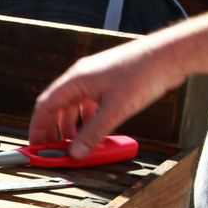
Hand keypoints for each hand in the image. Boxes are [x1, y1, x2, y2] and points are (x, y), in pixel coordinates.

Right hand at [29, 38, 179, 158]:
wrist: (171, 54)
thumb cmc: (144, 73)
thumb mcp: (116, 110)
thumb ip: (93, 133)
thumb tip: (76, 153)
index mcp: (76, 80)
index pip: (45, 106)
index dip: (37, 128)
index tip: (35, 146)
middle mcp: (81, 78)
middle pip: (57, 108)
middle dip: (53, 131)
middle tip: (54, 150)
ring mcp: (95, 80)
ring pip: (74, 107)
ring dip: (71, 127)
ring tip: (74, 145)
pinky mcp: (109, 83)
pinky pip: (90, 105)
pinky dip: (87, 121)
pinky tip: (95, 132)